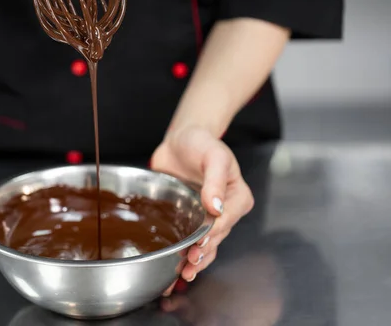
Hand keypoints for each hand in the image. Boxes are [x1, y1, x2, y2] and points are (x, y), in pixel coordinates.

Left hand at [150, 126, 253, 294]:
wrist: (180, 140)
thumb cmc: (201, 143)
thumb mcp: (213, 155)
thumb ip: (215, 179)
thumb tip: (215, 206)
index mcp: (238, 196)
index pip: (226, 219)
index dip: (213, 233)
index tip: (200, 243)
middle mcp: (226, 211)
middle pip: (217, 237)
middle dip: (204, 252)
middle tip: (190, 264)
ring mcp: (208, 217)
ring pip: (207, 245)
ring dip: (197, 261)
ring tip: (184, 273)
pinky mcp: (191, 219)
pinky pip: (192, 241)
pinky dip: (186, 255)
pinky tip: (176, 268)